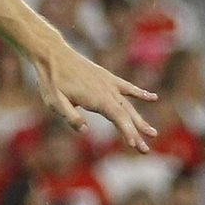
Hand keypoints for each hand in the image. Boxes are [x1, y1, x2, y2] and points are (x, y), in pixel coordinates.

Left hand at [29, 42, 156, 151]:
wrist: (52, 53)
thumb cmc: (51, 79)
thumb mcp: (54, 101)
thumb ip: (70, 116)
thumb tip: (85, 131)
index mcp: (96, 98)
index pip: (118, 118)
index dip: (127, 132)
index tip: (134, 145)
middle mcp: (107, 91)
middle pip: (126, 115)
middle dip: (136, 133)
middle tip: (145, 150)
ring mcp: (109, 83)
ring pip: (128, 105)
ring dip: (140, 120)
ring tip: (152, 133)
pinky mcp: (107, 77)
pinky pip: (127, 87)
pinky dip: (140, 93)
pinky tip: (153, 98)